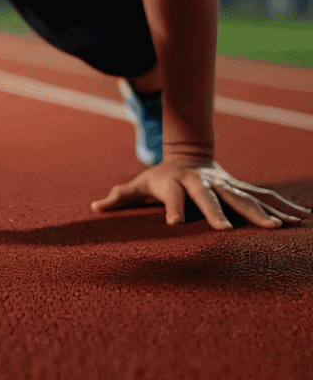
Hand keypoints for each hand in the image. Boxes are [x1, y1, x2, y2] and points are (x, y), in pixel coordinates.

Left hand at [91, 156, 311, 229]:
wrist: (187, 155)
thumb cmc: (160, 176)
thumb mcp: (139, 184)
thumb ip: (120, 197)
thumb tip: (94, 208)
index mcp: (176, 184)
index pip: (171, 198)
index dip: (170, 209)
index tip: (172, 224)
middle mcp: (203, 183)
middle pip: (211, 198)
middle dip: (220, 213)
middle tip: (226, 231)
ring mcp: (225, 184)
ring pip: (245, 198)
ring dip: (263, 212)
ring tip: (281, 228)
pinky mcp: (241, 188)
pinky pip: (265, 198)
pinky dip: (285, 207)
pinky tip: (303, 219)